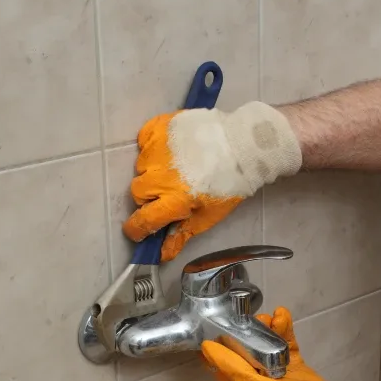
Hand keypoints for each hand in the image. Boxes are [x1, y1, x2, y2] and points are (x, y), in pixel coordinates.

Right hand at [123, 103, 300, 261]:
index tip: (138, 230)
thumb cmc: (230, 184)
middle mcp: (160, 176)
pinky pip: (143, 141)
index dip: (136, 229)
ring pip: (140, 167)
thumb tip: (162, 253)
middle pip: (139, 192)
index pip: (142, 221)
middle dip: (150, 197)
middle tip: (171, 191)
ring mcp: (157, 150)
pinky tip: (170, 149)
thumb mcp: (209, 215)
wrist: (244, 145)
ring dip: (153, 171)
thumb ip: (182, 233)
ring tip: (177, 166)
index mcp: (174, 200)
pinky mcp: (158, 127)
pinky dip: (150, 147)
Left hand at [201, 307, 375, 380]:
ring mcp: (276, 370)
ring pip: (266, 342)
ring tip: (272, 318)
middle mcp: (256, 378)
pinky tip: (283, 316)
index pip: (224, 362)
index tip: (223, 324)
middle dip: (247, 331)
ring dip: (267, 327)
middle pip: (246, 348)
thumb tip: (207, 349)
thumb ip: (233, 369)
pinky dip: (284, 329)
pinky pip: (286, 343)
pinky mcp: (294, 364)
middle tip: (252, 320)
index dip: (221, 343)